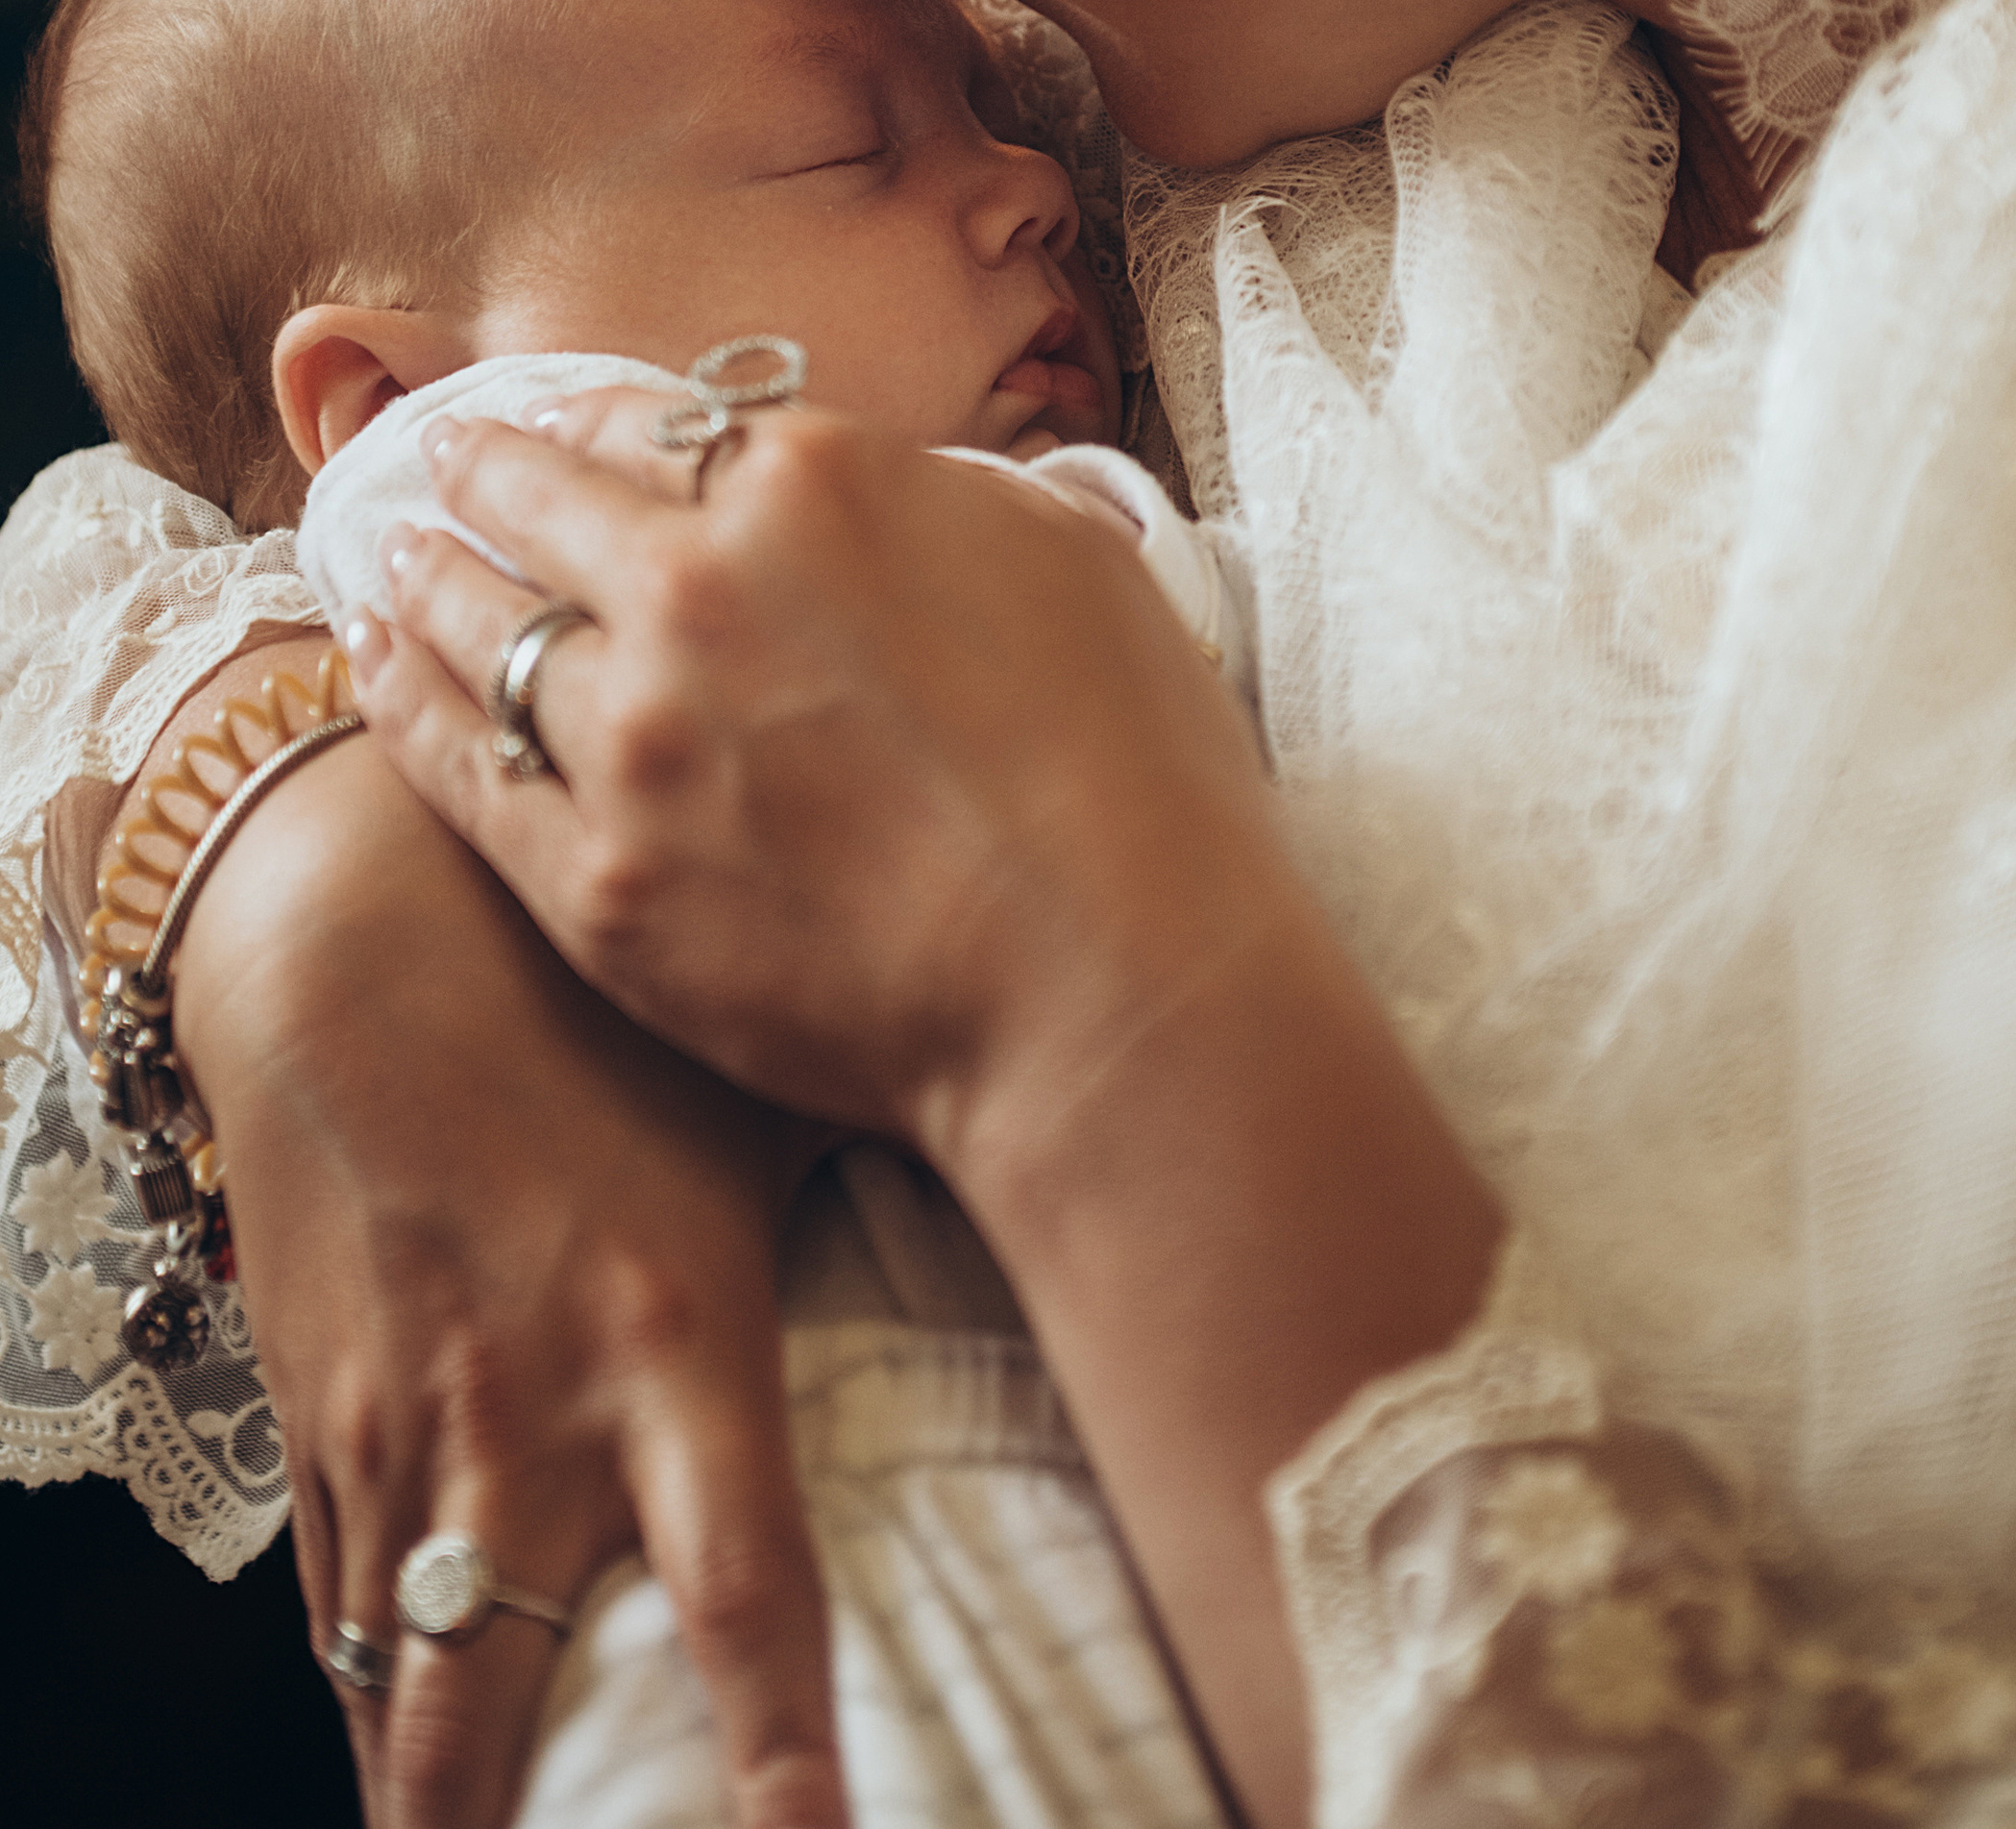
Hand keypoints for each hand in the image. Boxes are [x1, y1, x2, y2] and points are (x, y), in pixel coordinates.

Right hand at [175, 734, 846, 1828]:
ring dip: (419, 1789)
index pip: (746, 1591)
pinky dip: (360, 1677)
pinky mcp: (319, 1401)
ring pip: (395, 1671)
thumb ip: (874, 1176)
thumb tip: (1049, 1192)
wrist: (351, 920)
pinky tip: (391, 1728)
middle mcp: (534, 1413)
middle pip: (499, 1694)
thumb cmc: (585, 993)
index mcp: (672, 1339)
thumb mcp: (753, 1087)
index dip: (775, 1751)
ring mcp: (407, 1421)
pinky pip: (334, 1592)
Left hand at [353, 395, 1274, 1173]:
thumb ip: (944, 497)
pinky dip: (405, 699)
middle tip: (446, 460)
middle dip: (483, 469)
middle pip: (543, 500)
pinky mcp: (597, 882)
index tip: (558, 420)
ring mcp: (635, 737)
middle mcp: (700, 584)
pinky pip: (459, 767)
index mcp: (819, 483)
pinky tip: (379, 665)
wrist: (1111, 986)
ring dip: (426, 576)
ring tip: (395, 558)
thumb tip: (885, 487)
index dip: (594, 417)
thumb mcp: (1069, 556)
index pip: (658, 421)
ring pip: (480, 626)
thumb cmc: (1131, 774)